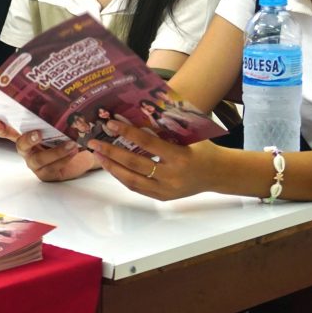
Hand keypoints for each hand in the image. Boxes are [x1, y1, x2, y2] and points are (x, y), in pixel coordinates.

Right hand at [0, 109, 93, 181]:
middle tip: (38, 133)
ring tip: (71, 143)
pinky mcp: (46, 174)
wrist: (83, 154)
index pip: (6, 126)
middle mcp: (27, 149)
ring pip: (39, 159)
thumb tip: (50, 92)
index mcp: (24, 134)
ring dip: (55, 151)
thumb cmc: (68, 135)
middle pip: (20, 145)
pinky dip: (64, 158)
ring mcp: (35, 163)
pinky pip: (53, 167)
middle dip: (27, 139)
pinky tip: (74, 151)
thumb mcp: (59, 122)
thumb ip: (50, 112)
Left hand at [88, 121, 217, 200]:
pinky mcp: (162, 197)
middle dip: (111, 152)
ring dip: (111, 167)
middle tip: (94, 142)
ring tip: (97, 155)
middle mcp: (172, 176)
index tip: (110, 123)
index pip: (147, 143)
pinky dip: (122, 177)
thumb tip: (135, 115)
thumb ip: (164, 128)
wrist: (218, 174)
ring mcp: (166, 190)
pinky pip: (137, 188)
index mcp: (180, 157)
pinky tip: (111, 166)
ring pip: (132, 180)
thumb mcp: (188, 135)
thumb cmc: (202, 149)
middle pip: (134, 164)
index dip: (127, 133)